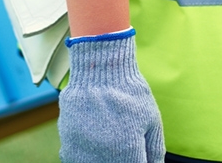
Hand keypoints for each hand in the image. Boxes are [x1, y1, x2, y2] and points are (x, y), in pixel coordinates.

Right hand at [58, 30, 164, 162]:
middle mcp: (102, 154)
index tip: (138, 156)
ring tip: (110, 148)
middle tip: (124, 150)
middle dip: (121, 161)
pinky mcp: (66, 140)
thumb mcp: (152, 120)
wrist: (100, 69)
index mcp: (127, 151)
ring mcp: (81, 148)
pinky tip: (93, 146)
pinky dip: (83, 157)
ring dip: (101, 161)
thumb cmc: (131, 94)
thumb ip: (155, 150)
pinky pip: (73, 159)